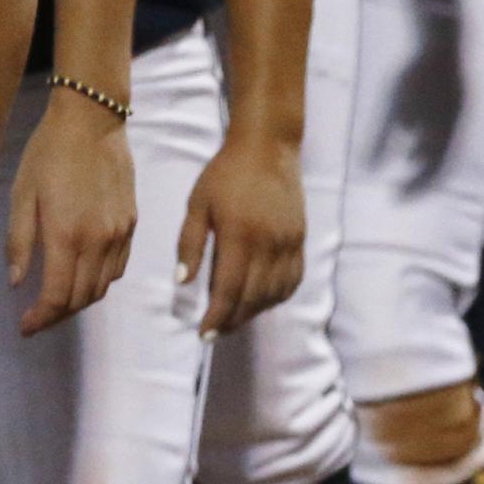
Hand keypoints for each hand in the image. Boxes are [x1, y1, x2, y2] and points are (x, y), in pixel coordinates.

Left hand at [7, 97, 134, 336]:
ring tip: (55, 302)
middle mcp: (98, 241)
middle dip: (57, 315)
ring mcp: (119, 234)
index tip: (25, 328)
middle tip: (36, 318)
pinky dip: (99, 283)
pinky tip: (82, 278)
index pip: (58, 296)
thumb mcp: (21, 194)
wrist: (92, 121)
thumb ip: (19, 242)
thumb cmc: (48, 153)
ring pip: (102, 288)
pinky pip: (118, 269)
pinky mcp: (131, 225)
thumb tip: (18, 283)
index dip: (41, 319)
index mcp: (66, 234)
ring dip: (79, 302)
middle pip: (82, 299)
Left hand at [177, 132, 303, 336]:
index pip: (229, 289)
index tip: (203, 334)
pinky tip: (261, 300)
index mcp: (240, 236)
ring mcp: (290, 244)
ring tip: (233, 319)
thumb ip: (190, 244)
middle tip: (214, 332)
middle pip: (253, 297)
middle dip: (233, 320)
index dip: (217, 316)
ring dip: (254, 312)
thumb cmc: (224, 175)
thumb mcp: (197, 205)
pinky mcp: (301, 241)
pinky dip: (277, 297)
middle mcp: (269, 245)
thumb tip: (182, 281)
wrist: (268, 149)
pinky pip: (293, 280)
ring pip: (275, 293)